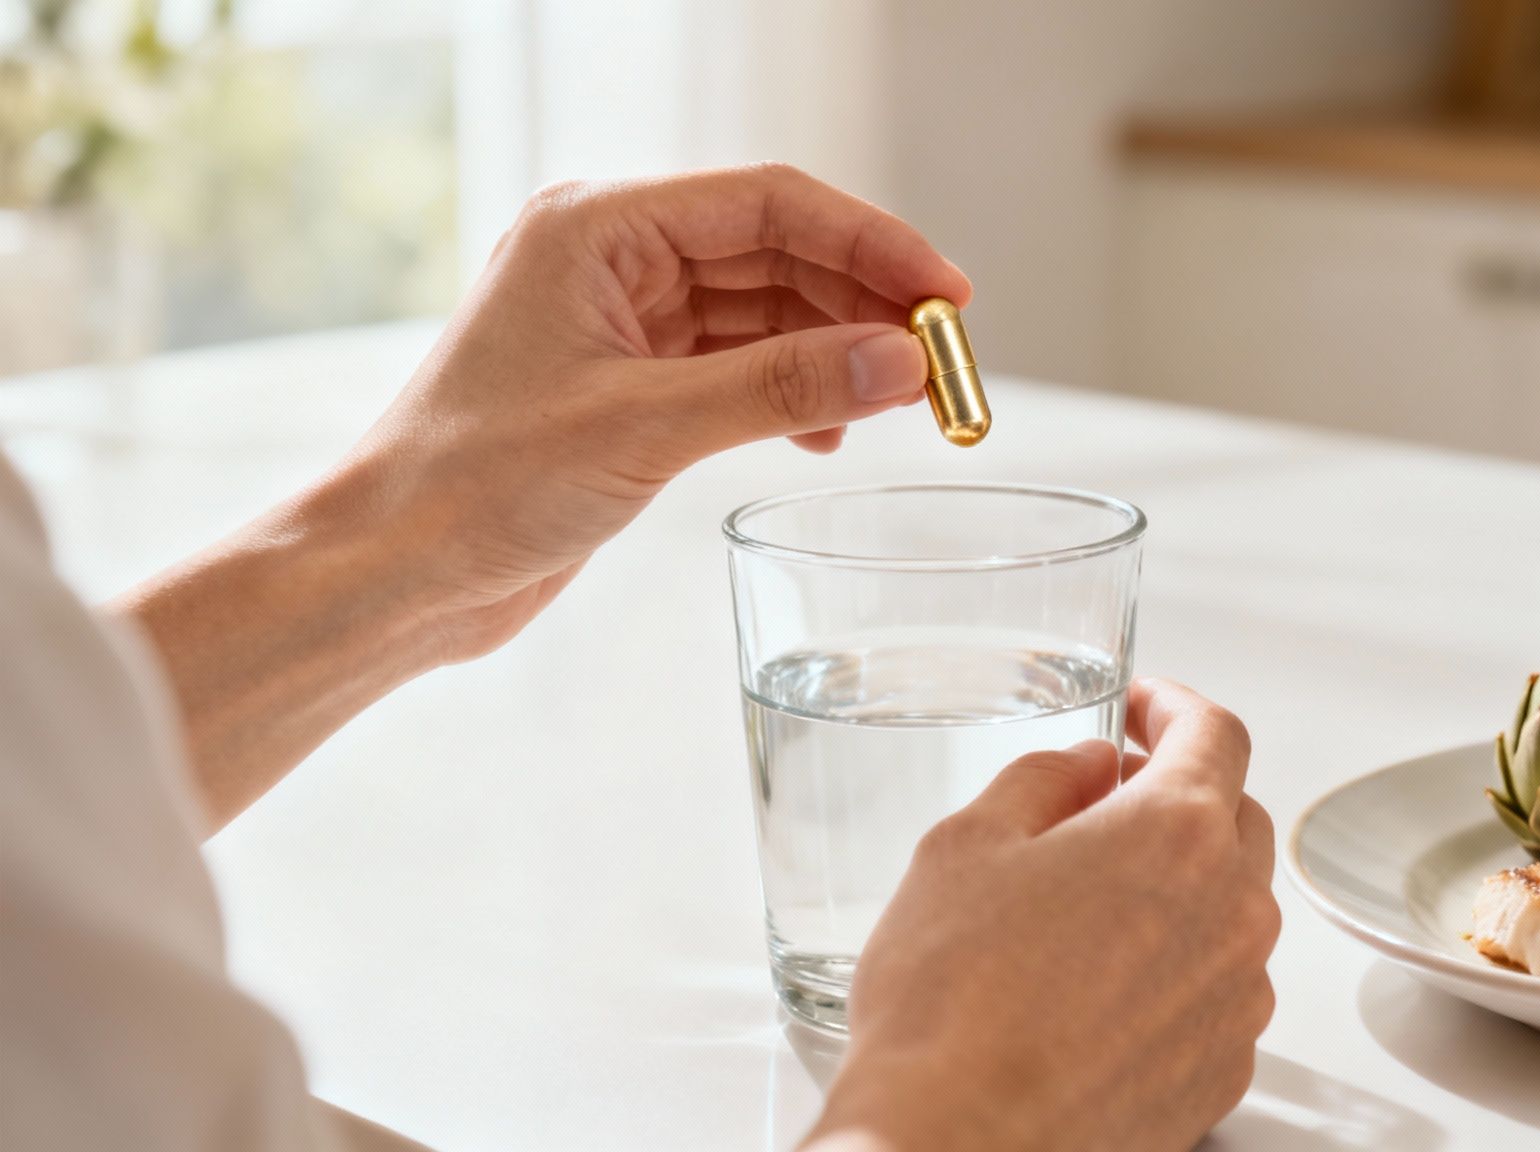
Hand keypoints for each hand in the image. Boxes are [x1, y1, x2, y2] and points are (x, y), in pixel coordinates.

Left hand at [347, 164, 970, 660]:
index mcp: (598, 226)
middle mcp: (612, 256)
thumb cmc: (473, 485)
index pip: (770, 203)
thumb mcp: (646, 430)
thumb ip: (782, 389)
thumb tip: (900, 361)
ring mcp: (621, 319)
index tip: (949, 296)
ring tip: (901, 401)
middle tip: (943, 361)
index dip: (872, 243)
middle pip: (777, 251)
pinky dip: (794, 393)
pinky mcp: (630, 382)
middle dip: (864, 302)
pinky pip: (740, 363)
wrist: (393, 572)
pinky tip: (829, 434)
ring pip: (766, 310)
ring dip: (836, 350)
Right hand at [805, 679, 1280, 1151]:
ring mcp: (1237, 1000)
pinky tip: (1099, 989)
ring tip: (1087, 909)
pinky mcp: (1224, 1071)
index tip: (1146, 707)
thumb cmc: (949, 1003)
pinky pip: (1220, 991)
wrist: (956, 1147)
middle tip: (1107, 802)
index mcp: (1176, 833)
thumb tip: (1085, 765)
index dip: (1176, 707)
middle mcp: (1233, 912)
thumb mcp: (966, 845)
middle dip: (1179, 794)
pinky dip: (1178, 969)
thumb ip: (1042, 780)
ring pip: (1232, 909)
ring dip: (1180, 888)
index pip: (1216, 734)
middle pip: (1236, 818)